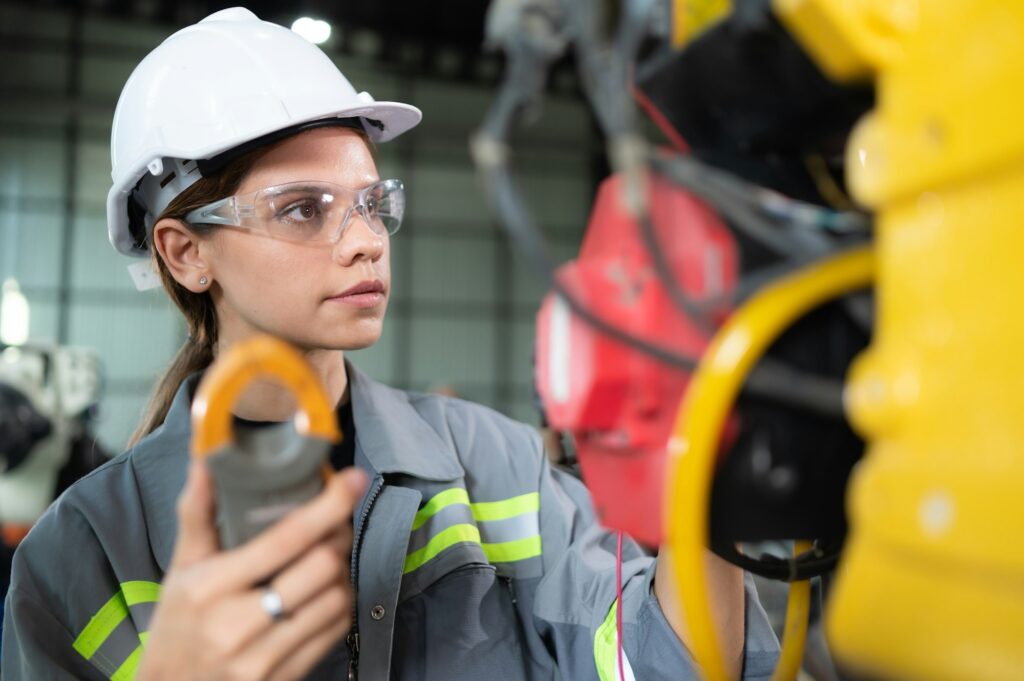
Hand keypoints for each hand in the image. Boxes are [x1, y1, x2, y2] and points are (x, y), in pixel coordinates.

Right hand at [136, 461, 367, 680]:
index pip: (286, 538)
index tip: (351, 480)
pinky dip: (339, 603)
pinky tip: (323, 592)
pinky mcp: (287, 676)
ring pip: (336, 598)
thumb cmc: (177, 626)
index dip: (328, 505)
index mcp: (212, 588)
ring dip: (341, 572)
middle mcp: (239, 624)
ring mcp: (265, 656)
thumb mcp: (180, 570)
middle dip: (337, 538)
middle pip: (322, 566)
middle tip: (333, 525)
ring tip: (326, 559)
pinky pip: (335, 630)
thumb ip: (197, 514)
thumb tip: (204, 460)